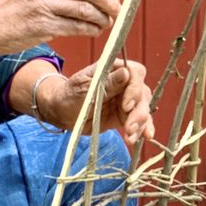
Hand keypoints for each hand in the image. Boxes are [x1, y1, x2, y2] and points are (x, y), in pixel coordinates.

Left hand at [38, 59, 153, 145]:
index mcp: (114, 69)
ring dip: (140, 124)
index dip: (135, 89)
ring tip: (130, 137)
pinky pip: (138, 121)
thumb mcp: (84, 88)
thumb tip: (126, 72)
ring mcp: (127, 99)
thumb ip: (107, 83)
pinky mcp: (125, 115)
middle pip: (142, 93)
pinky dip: (142, 129)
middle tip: (130, 127)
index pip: (135, 73)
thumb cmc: (70, 94)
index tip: (126, 105)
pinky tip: (144, 137)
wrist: (62, 112)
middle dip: (139, 112)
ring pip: (142, 109)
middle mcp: (125, 83)